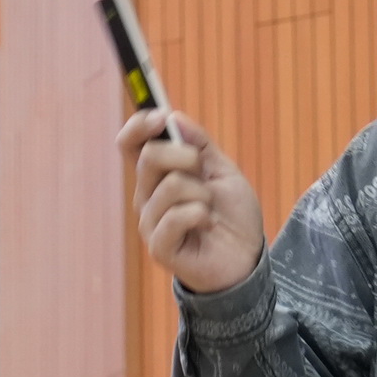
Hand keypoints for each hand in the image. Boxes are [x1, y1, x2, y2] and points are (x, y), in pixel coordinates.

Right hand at [121, 106, 265, 293]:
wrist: (246, 260)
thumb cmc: (232, 216)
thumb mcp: (222, 170)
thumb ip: (199, 144)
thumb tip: (173, 116)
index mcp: (157, 176)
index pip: (130, 144)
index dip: (139, 125)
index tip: (160, 116)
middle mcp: (146, 196)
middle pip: (149, 157)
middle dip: (185, 157)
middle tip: (204, 174)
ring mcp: (150, 222)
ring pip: (169, 186)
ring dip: (201, 194)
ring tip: (210, 210)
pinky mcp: (159, 246)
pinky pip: (176, 216)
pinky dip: (201, 215)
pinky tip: (207, 226)